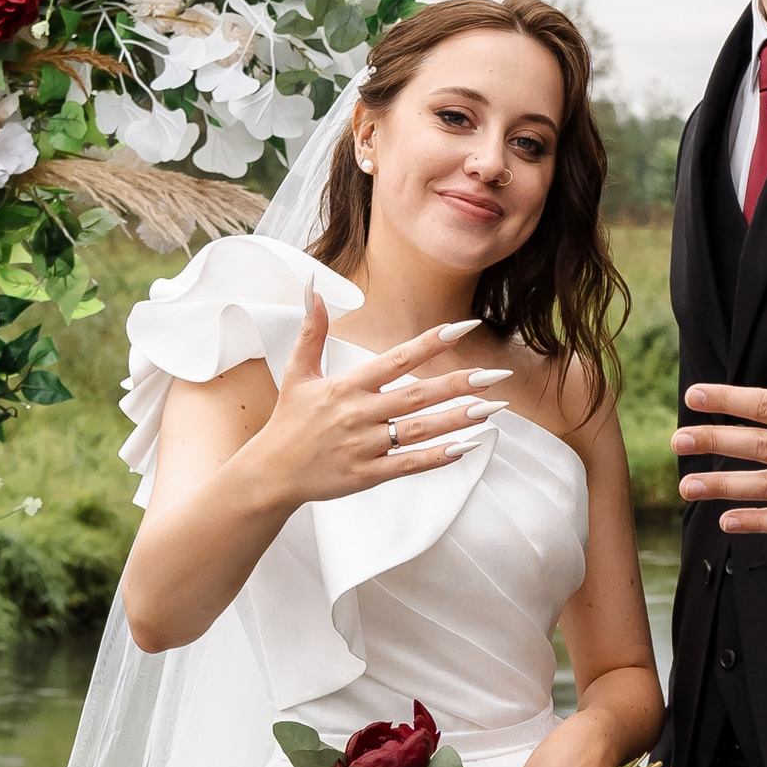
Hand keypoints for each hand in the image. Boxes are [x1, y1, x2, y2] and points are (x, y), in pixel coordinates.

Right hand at [257, 293, 509, 506]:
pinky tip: (465, 447)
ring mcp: (364, 446)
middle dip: (458, 384)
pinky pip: (408, 464)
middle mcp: (358, 414)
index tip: (463, 328)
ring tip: (491, 409)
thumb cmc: (288, 422)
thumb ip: (311, 333)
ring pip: (418, 430)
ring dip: (457, 419)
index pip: (396, 359)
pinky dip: (437, 457)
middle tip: (495, 375)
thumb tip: (314, 292)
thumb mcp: (297, 373)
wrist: (270, 472)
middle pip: (416, 395)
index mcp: (346, 386)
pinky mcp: (367, 474)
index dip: (431, 343)